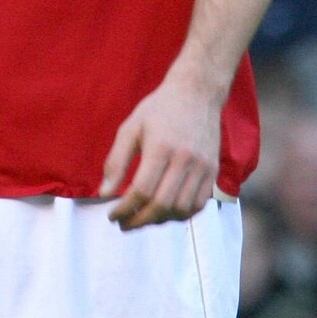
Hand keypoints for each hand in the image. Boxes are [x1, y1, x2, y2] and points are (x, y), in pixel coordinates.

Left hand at [98, 68, 221, 230]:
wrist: (197, 92)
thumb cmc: (160, 109)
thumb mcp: (131, 128)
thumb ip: (116, 162)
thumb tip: (103, 193)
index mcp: (161, 147)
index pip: (141, 191)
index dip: (124, 209)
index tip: (112, 216)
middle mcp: (184, 159)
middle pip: (162, 205)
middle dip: (139, 221)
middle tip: (124, 225)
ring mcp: (202, 167)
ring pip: (181, 210)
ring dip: (159, 221)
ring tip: (143, 218)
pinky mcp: (213, 171)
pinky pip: (198, 205)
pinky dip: (180, 215)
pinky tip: (165, 212)